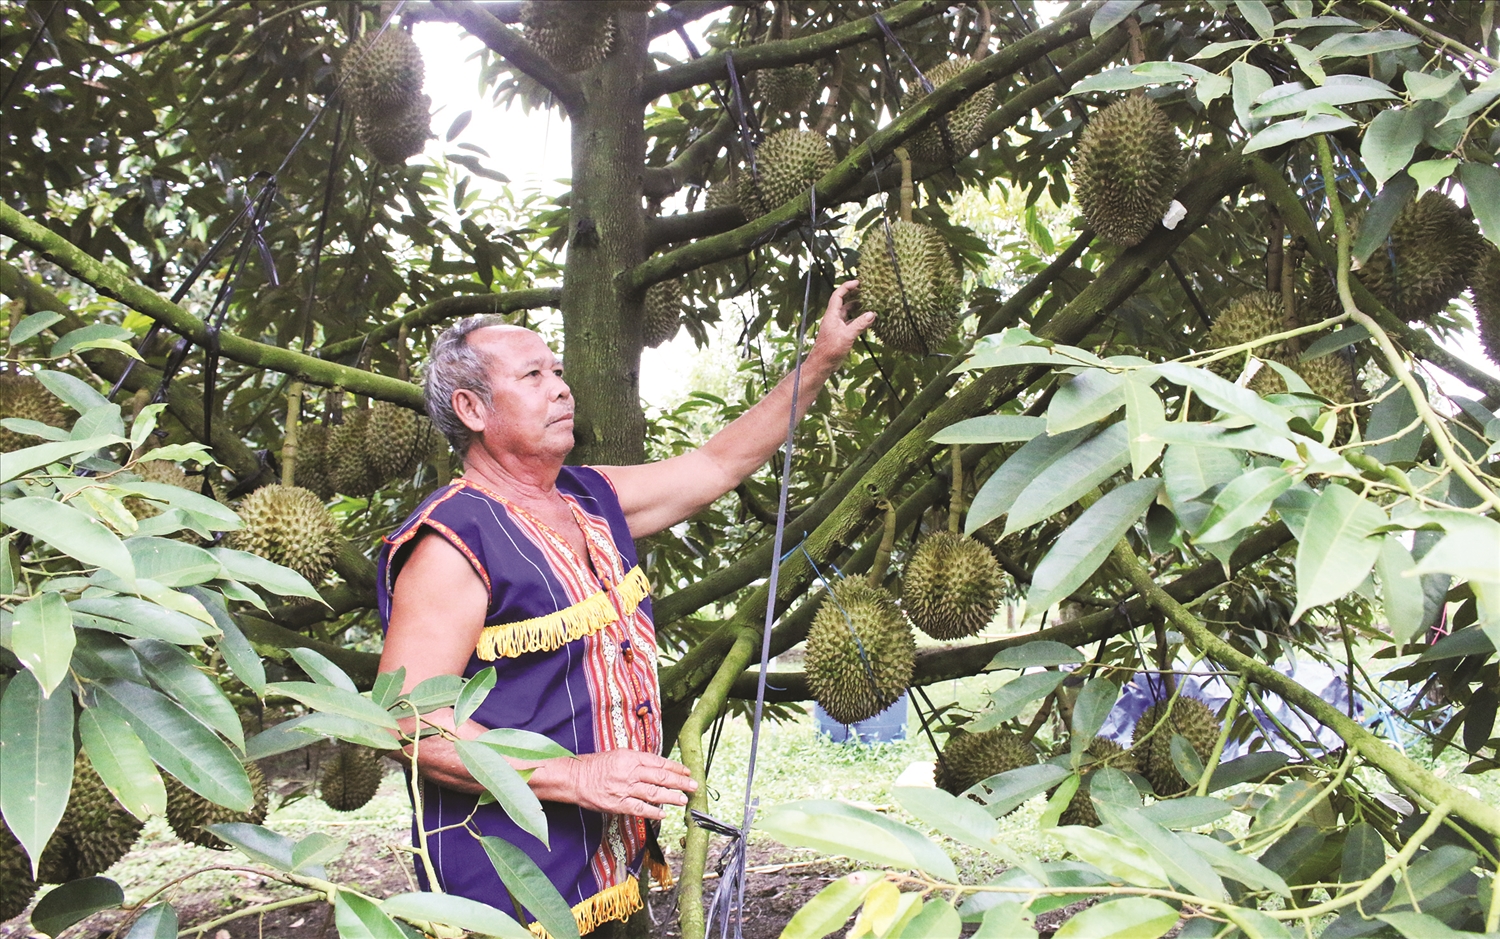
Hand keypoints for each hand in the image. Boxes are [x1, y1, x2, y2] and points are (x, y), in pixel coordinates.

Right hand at [544, 750, 697, 820]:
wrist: (574, 778)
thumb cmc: (595, 766)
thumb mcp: (618, 755)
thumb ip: (637, 761)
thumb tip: (657, 768)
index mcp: (631, 757)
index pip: (659, 762)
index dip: (675, 768)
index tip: (687, 771)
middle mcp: (630, 772)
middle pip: (660, 777)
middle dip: (680, 781)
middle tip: (694, 785)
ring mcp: (624, 788)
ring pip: (653, 793)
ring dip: (671, 797)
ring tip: (683, 799)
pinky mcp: (618, 804)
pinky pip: (639, 808)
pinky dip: (652, 811)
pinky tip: (663, 814)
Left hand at [810, 280, 875, 364]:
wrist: (822, 363)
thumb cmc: (830, 350)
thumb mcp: (847, 336)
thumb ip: (859, 324)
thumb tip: (872, 314)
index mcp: (832, 315)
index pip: (838, 295)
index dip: (847, 287)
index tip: (858, 282)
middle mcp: (833, 318)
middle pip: (843, 301)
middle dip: (853, 294)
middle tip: (864, 290)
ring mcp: (836, 326)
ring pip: (847, 312)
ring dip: (856, 307)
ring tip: (867, 303)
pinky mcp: (840, 334)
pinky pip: (849, 322)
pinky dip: (857, 319)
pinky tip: (865, 320)